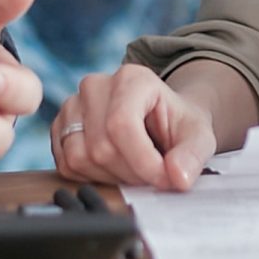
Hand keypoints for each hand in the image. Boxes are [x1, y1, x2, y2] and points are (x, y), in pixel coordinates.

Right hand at [52, 64, 218, 191]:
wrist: (161, 121)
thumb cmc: (178, 126)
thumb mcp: (199, 137)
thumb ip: (193, 154)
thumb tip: (177, 176)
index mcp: (131, 78)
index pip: (122, 125)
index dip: (143, 162)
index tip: (164, 180)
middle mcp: (96, 86)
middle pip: (101, 146)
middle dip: (131, 173)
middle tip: (152, 177)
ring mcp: (73, 105)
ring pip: (79, 157)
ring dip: (111, 177)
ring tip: (133, 170)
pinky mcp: (59, 127)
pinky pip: (65, 164)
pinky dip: (91, 177)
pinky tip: (113, 169)